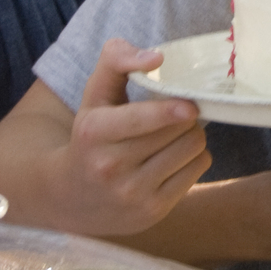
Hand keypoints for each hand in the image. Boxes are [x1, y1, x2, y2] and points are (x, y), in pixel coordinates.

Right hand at [58, 39, 213, 235]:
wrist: (72, 197)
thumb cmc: (91, 135)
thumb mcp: (94, 94)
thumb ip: (117, 60)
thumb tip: (156, 57)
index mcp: (93, 132)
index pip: (138, 119)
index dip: (168, 111)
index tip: (188, 105)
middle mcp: (110, 167)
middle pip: (178, 130)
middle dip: (186, 115)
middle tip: (179, 112)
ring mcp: (132, 194)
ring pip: (192, 149)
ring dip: (193, 135)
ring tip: (176, 134)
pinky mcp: (152, 211)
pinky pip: (198, 170)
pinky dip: (195, 157)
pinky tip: (175, 157)